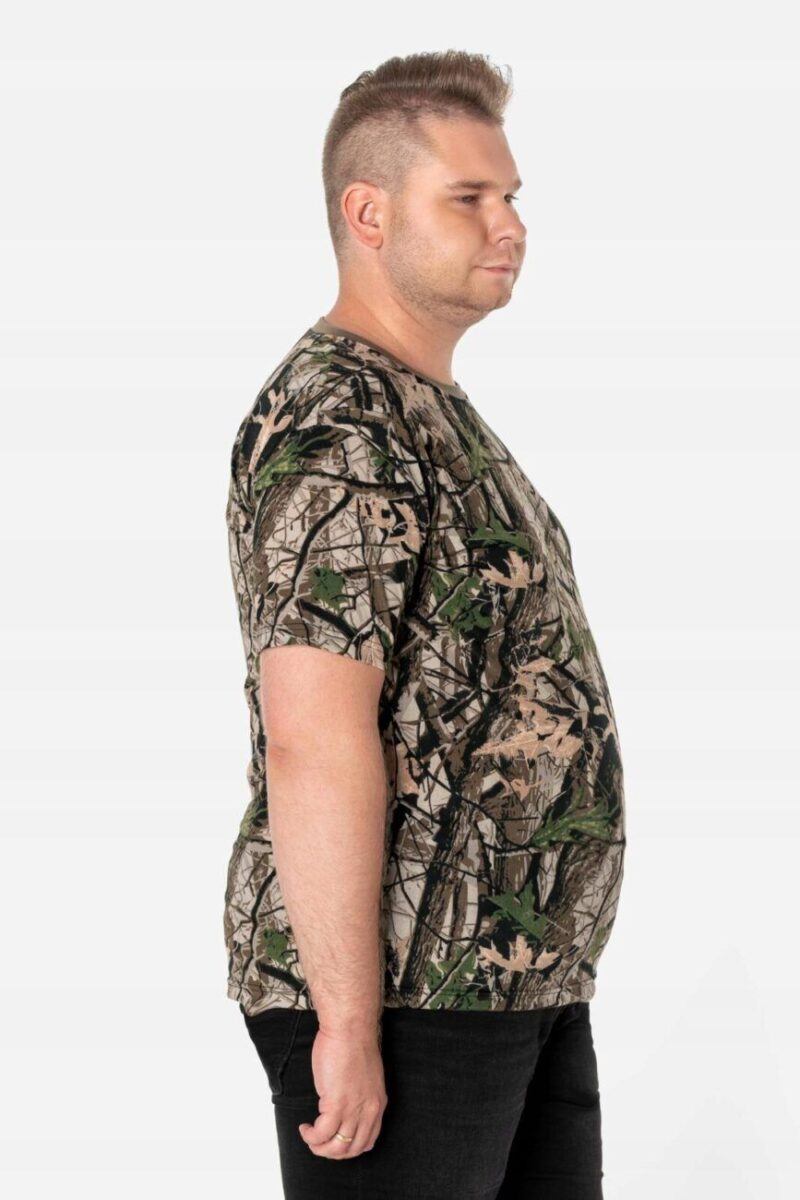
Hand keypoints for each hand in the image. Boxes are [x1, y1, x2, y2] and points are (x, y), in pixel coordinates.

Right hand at [298, 1024, 387, 1158]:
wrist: (349, 1029)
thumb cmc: (354, 1044)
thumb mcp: (366, 1076)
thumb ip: (360, 1095)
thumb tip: (345, 1104)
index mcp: (377, 1104)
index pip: (367, 1141)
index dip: (349, 1147)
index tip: (335, 1141)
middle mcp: (368, 1111)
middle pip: (351, 1149)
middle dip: (332, 1152)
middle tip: (319, 1143)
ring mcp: (353, 1109)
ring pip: (336, 1147)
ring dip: (319, 1147)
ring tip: (310, 1136)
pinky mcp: (336, 1104)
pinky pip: (321, 1134)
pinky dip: (311, 1136)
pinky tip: (305, 1128)